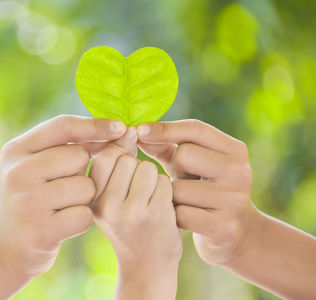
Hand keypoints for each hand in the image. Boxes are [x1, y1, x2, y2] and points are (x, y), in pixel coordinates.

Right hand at [0, 115, 126, 282]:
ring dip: (84, 198)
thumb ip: (67, 147)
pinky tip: (62, 225)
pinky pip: (85, 215)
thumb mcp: (34, 167)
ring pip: (86, 186)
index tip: (120, 127)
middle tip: (64, 187)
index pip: (63, 126)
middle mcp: (18, 173)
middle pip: (79, 156)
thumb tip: (118, 131)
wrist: (4, 249)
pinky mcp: (41, 230)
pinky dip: (81, 220)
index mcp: (15, 151)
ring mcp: (28, 202)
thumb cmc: (31, 199)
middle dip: (83, 171)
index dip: (95, 125)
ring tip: (61, 207)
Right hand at [90, 127, 181, 299]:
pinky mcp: (155, 215)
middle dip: (136, 168)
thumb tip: (130, 129)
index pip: (105, 157)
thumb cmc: (128, 227)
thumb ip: (114, 166)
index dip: (119, 153)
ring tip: (148, 200)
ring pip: (146, 168)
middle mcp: (106, 206)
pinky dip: (166, 190)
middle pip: (127, 159)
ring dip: (153, 179)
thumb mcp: (109, 200)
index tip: (127, 161)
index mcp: (91, 200)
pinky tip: (161, 208)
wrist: (146, 266)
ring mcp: (130, 212)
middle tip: (136, 191)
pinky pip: (163, 181)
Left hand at [137, 119, 256, 265]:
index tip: (139, 130)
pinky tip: (183, 219)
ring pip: (179, 188)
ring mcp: (234, 200)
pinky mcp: (225, 227)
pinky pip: (181, 214)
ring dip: (171, 196)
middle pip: (184, 155)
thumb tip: (139, 132)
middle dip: (173, 168)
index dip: (164, 129)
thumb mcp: (188, 165)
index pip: (196, 129)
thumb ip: (165, 146)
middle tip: (180, 181)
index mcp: (235, 150)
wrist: (234, 235)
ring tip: (183, 202)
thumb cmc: (202, 190)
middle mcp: (240, 172)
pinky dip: (174, 217)